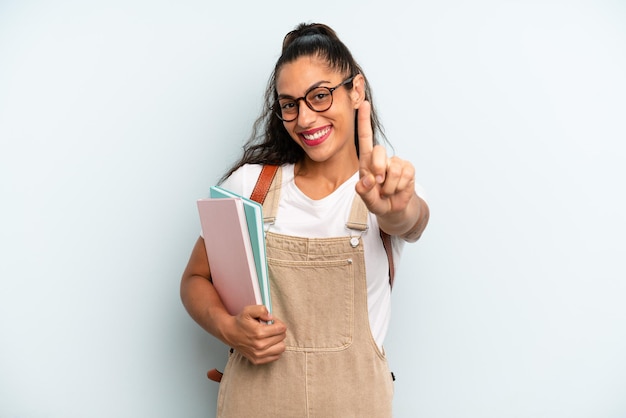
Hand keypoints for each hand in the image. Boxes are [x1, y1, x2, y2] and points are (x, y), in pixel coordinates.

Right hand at [226, 305, 286, 364]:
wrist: (229, 333)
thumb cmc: (240, 322)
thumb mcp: (249, 310)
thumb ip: (261, 310)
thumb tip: (271, 318)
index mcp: (259, 332)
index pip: (281, 328)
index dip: (279, 323)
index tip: (273, 322)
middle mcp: (259, 345)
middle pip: (282, 337)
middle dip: (278, 331)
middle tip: (270, 329)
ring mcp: (259, 354)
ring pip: (281, 348)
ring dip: (278, 341)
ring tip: (270, 337)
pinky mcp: (257, 360)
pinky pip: (276, 356)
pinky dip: (274, 350)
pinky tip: (268, 344)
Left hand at [355, 101, 416, 219]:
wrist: (393, 209)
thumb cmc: (377, 200)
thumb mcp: (367, 199)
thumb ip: (364, 192)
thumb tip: (368, 180)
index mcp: (367, 161)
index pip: (365, 137)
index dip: (363, 121)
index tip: (363, 103)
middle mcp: (381, 158)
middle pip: (378, 152)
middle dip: (378, 169)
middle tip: (379, 184)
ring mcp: (396, 162)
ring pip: (393, 169)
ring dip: (389, 186)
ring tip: (387, 191)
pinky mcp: (408, 168)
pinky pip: (404, 175)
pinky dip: (399, 187)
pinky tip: (397, 189)